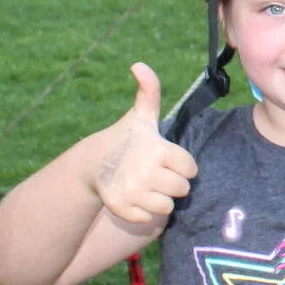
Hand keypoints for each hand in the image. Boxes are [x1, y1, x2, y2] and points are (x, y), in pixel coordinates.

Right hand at [92, 64, 197, 225]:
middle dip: (172, 183)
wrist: (93, 162)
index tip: (167, 160)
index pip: (191, 169)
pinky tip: (136, 198)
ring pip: (167, 206)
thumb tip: (138, 64)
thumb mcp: (140, 116)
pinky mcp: (123, 209)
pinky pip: (148, 219)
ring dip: (160, 199)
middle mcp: (147, 171)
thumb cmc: (126, 139)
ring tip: (148, 187)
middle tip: (157, 174)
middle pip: (182, 189)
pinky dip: (143, 212)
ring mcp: (134, 192)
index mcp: (159, 149)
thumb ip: (149, 90)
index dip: (181, 165)